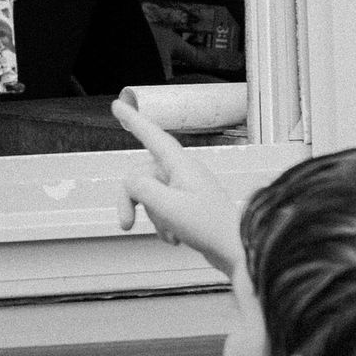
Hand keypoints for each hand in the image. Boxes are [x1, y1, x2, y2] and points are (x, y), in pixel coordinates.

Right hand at [111, 98, 242, 272]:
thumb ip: (142, 188)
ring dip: (153, 217)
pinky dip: (163, 225)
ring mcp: (186, 189)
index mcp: (180, 165)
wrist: (237, 250)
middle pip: (142, 175)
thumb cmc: (210, 227)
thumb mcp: (168, 206)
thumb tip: (130, 181)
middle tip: (125, 223)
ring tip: (169, 234)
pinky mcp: (189, 206)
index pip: (152, 135)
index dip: (133, 120)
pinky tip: (175, 239)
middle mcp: (182, 172)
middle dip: (131, 200)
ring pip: (151, 194)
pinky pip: (163, 208)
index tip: (118, 106)